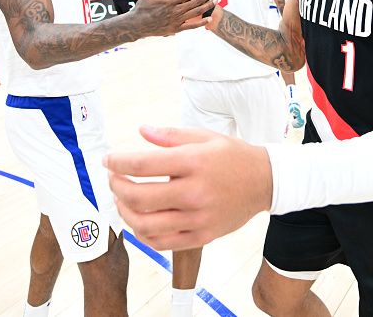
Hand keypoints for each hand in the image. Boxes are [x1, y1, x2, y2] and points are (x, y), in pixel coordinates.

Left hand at [104, 126, 271, 250]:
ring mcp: (198, 218)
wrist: (265, 181)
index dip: (118, 162)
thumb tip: (141, 131)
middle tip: (112, 179)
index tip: (107, 160)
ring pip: (146, 225)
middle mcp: (195, 191)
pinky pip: (162, 242)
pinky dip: (142, 234)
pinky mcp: (202, 236)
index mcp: (194, 162)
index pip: (143, 164)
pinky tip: (138, 220)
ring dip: (125, 212)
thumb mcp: (204, 136)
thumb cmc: (232, 155)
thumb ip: (170, 135)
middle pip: (139, 197)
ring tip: (122, 200)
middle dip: (116, 187)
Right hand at [129, 0, 215, 34]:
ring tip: (216, 1)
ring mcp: (176, 21)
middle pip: (195, 2)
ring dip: (207, 6)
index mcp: (170, 1)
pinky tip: (208, 19)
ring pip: (195, 12)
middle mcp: (175, 11)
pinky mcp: (176, 29)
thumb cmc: (143, 8)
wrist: (137, 26)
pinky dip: (201, 23)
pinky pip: (191, 26)